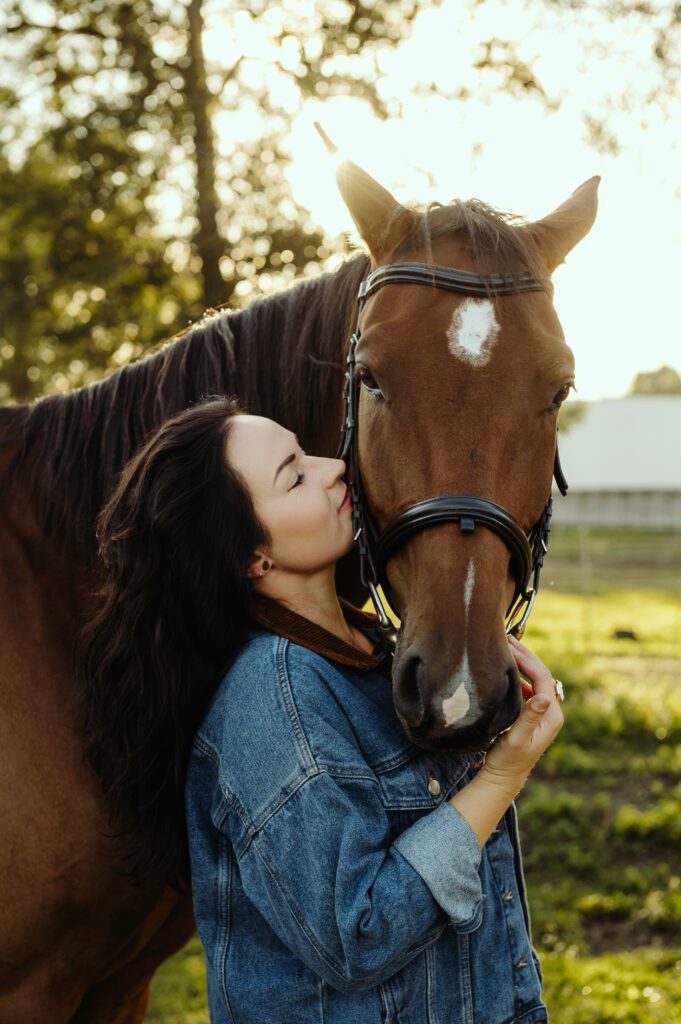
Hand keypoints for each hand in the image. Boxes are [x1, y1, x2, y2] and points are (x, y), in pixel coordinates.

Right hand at [480, 635, 563, 792]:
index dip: (527, 661)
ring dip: (523, 662)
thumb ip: (530, 716)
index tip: (510, 649)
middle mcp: (551, 711)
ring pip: (536, 678)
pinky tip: (508, 668)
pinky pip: (529, 686)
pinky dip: (519, 674)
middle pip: (542, 675)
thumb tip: (546, 696)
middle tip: (509, 638)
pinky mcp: (533, 713)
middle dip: (526, 656)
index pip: (543, 679)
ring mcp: (543, 712)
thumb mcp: (518, 738)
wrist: (505, 776)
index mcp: (552, 716)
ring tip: (508, 647)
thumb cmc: (509, 759)